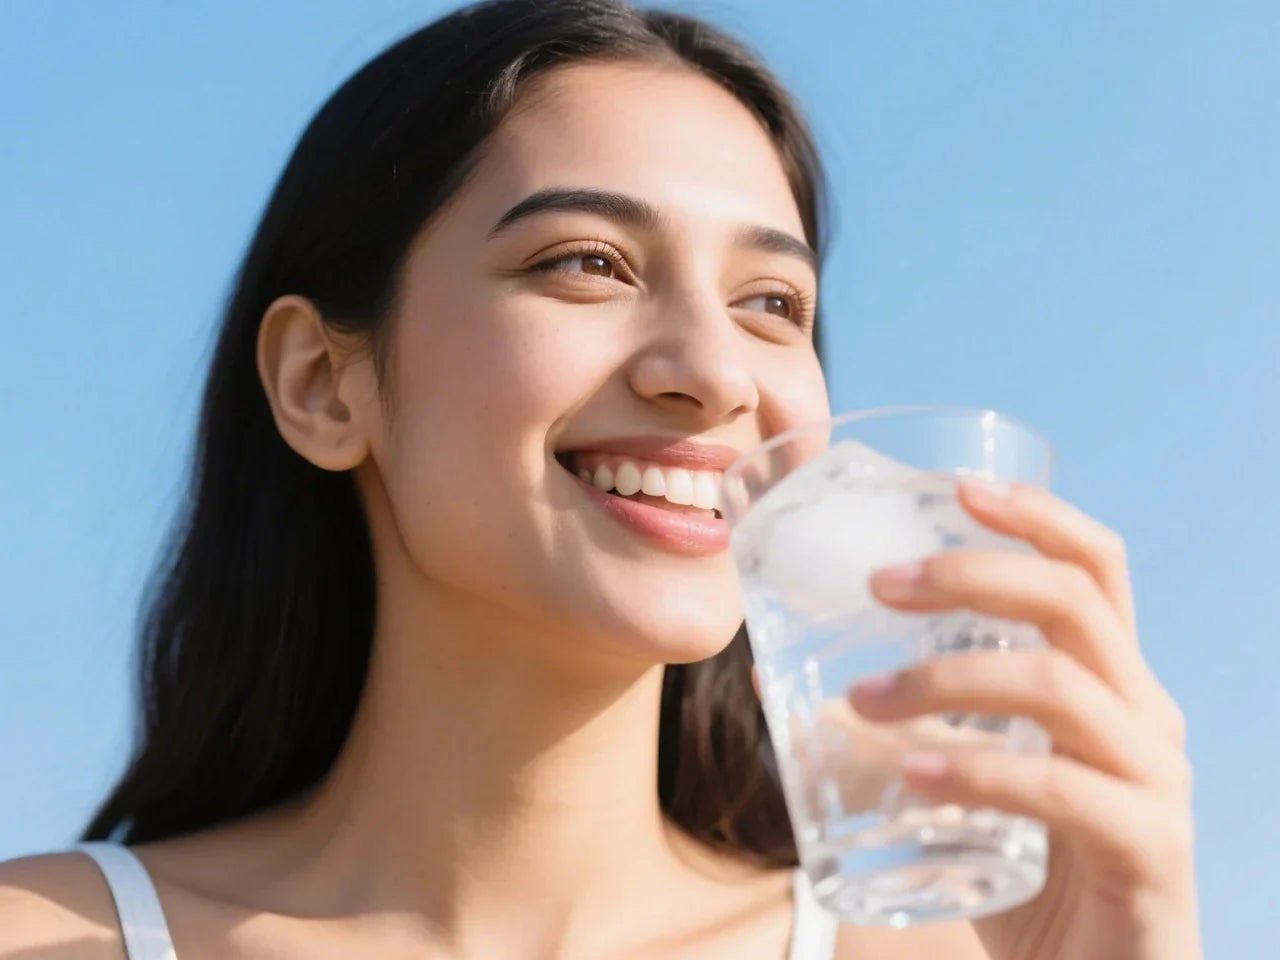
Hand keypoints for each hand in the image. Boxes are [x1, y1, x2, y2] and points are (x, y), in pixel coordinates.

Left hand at [847, 480, 1200, 959]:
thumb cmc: (1029, 869)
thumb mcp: (967, 778)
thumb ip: (907, 726)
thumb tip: (790, 679)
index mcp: (1109, 681)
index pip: (1093, 567)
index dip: (1035, 514)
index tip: (956, 486)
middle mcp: (1144, 714)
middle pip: (1074, 602)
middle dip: (970, 574)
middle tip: (879, 584)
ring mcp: (1155, 780)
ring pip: (1059, 686)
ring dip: (946, 680)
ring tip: (862, 700)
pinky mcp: (1150, 849)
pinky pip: (1064, 790)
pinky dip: (979, 771)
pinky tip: (912, 775)